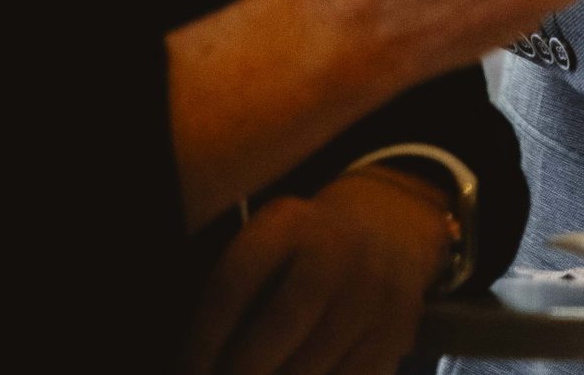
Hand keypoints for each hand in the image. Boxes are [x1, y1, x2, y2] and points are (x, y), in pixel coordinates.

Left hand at [185, 168, 448, 374]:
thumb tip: (198, 365)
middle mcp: (338, 253)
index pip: (234, 283)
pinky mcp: (396, 333)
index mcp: (290, 224)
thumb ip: (237, 291)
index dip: (202, 339)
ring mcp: (374, 295)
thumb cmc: (305, 249)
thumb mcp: (270, 240)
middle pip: (278, 326)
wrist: (391, 228)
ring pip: (312, 366)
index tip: (186, 372)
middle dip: (239, 372)